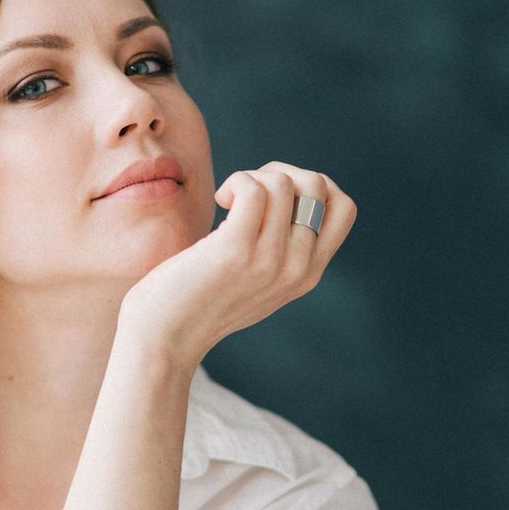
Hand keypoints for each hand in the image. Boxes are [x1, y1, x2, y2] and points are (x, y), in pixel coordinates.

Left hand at [119, 161, 356, 372]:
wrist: (165, 336)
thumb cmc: (201, 299)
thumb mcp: (258, 279)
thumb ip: (283, 250)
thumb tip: (290, 188)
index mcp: (308, 273)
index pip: (343, 208)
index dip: (312, 185)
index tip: (275, 195)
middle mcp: (296, 269)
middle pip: (317, 187)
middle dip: (280, 173)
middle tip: (246, 193)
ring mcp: (269, 261)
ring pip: (283, 184)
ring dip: (250, 178)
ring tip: (228, 199)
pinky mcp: (235, 251)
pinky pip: (253, 190)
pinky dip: (236, 182)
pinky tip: (220, 201)